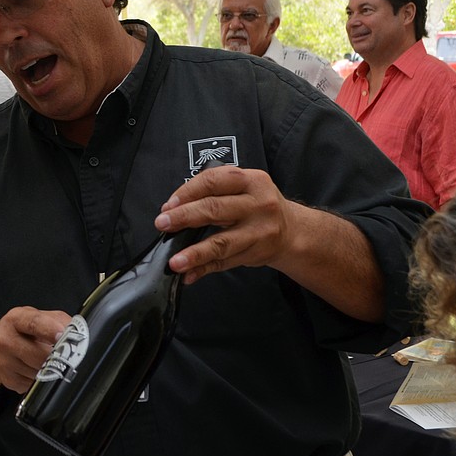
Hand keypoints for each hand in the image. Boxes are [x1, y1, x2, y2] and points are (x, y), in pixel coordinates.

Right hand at [0, 307, 70, 393]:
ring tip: (48, 360)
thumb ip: (58, 320)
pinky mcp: (8, 381)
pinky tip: (36, 369)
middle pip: (40, 355)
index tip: (63, 336)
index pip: (34, 323)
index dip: (50, 330)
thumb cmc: (21, 331)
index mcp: (16, 319)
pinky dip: (41, 379)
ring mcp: (4, 362)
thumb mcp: (37, 317)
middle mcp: (5, 339)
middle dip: (57, 357)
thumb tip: (78, 333)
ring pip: (40, 373)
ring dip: (50, 369)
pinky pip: (34, 385)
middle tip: (68, 356)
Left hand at [154, 164, 294, 282]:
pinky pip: (225, 263)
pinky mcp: (255, 253)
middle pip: (215, 209)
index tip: (168, 205)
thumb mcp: (244, 187)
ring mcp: (259, 231)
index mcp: (251, 181)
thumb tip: (173, 209)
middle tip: (163, 224)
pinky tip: (189, 274)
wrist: (292, 231)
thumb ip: (213, 193)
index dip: (187, 192)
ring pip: (222, 242)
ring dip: (195, 253)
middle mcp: (258, 204)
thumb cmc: (258, 205)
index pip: (213, 181)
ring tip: (175, 261)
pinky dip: (204, 269)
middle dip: (185, 217)